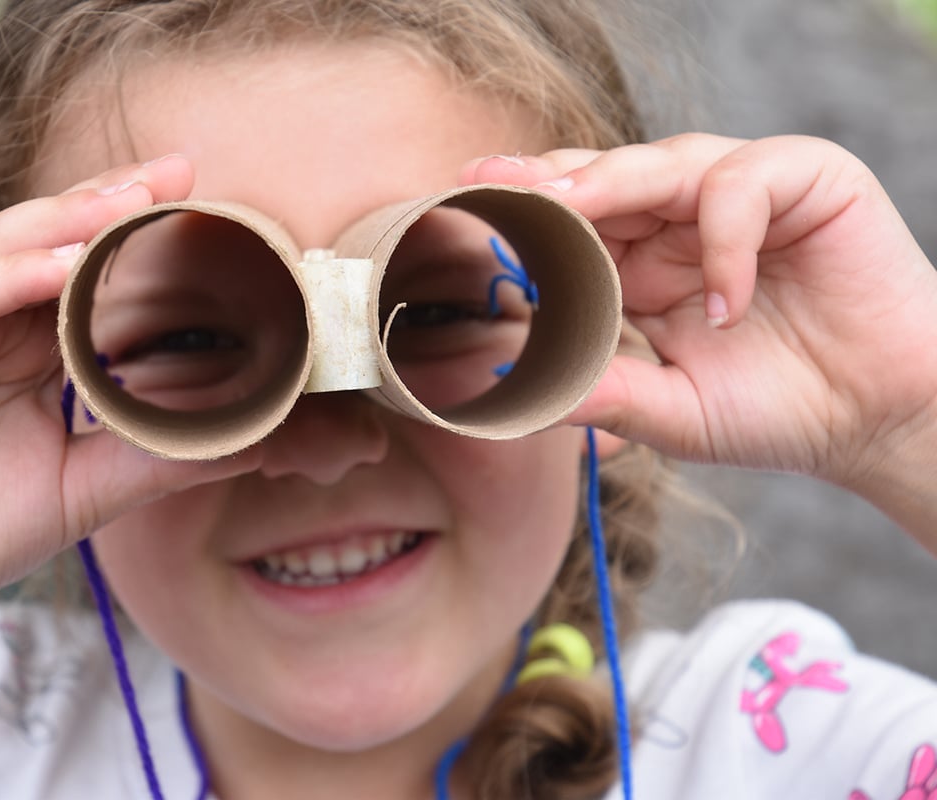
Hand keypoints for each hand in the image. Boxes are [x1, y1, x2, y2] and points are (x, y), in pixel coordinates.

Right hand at [0, 155, 256, 639]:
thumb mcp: (87, 485)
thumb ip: (158, 454)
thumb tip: (250, 438)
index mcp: (21, 342)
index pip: (83, 268)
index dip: (136, 235)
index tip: (202, 206)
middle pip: (46, 239)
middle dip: (110, 202)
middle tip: (176, 174)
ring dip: (63, 222)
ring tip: (128, 200)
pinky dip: (1, 278)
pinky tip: (55, 266)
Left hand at [462, 135, 936, 529]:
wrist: (877, 423)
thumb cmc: (774, 411)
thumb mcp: (669, 409)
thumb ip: (603, 394)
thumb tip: (512, 393)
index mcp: (644, 265)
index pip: (574, 223)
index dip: (524, 216)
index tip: (464, 212)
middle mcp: (685, 220)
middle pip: (605, 178)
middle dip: (547, 182)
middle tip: (493, 184)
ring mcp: (744, 196)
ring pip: (664, 162)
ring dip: (611, 183)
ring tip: (566, 209)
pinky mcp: (808, 183)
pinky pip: (746, 184)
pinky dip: (725, 237)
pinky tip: (725, 303)